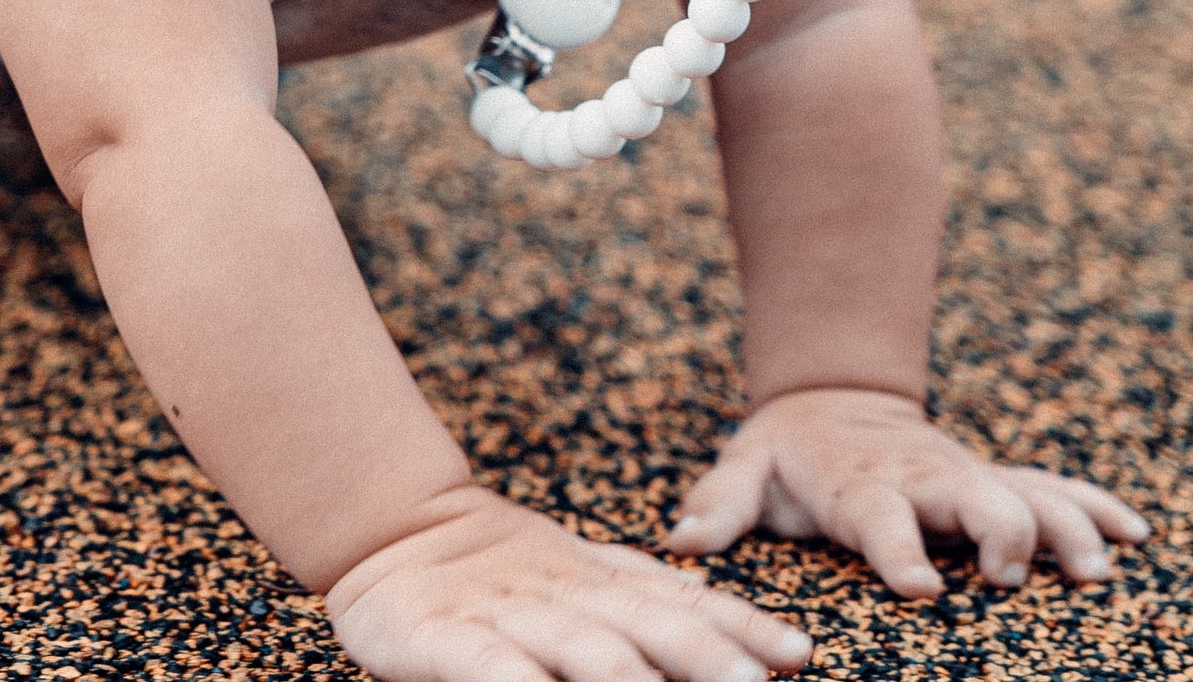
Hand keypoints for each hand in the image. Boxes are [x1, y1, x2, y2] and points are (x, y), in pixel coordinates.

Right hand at [325, 485, 811, 681]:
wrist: (396, 526)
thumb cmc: (503, 569)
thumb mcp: (586, 574)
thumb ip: (655, 603)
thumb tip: (749, 638)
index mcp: (604, 582)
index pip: (687, 604)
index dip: (742, 628)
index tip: (796, 654)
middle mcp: (570, 598)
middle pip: (651, 631)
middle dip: (708, 662)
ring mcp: (513, 619)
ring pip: (585, 654)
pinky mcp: (452, 642)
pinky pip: (495, 670)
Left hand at [667, 387, 1148, 597]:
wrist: (835, 398)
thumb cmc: (790, 453)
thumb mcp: (747, 468)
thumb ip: (719, 504)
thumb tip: (679, 541)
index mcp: (863, 483)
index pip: (881, 517)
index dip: (900, 551)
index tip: (922, 588)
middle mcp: (925, 479)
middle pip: (973, 498)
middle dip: (1000, 532)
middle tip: (1012, 575)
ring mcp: (967, 477)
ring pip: (1026, 492)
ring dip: (1063, 526)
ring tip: (1097, 571)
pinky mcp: (995, 480)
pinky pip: (1056, 488)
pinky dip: (1095, 507)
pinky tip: (1136, 535)